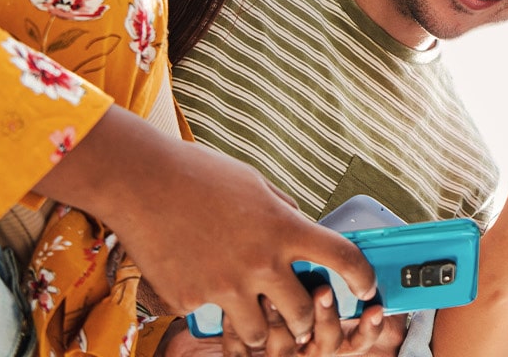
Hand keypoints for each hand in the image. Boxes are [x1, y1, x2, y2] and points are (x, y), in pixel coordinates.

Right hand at [38, 111, 376, 353]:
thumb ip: (283, 214)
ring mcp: (223, 287)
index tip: (367, 288)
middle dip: (305, 320)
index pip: (342, 258)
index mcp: (282, 229)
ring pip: (260, 333)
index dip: (362, 277)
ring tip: (250, 310)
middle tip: (298, 315)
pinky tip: (194, 278)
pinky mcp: (190, 300)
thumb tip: (301, 230)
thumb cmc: (197, 174)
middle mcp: (259, 263)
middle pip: (303, 314)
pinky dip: (208, 306)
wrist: (139, 181)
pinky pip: (210, 318)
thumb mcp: (255, 186)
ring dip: (261, 326)